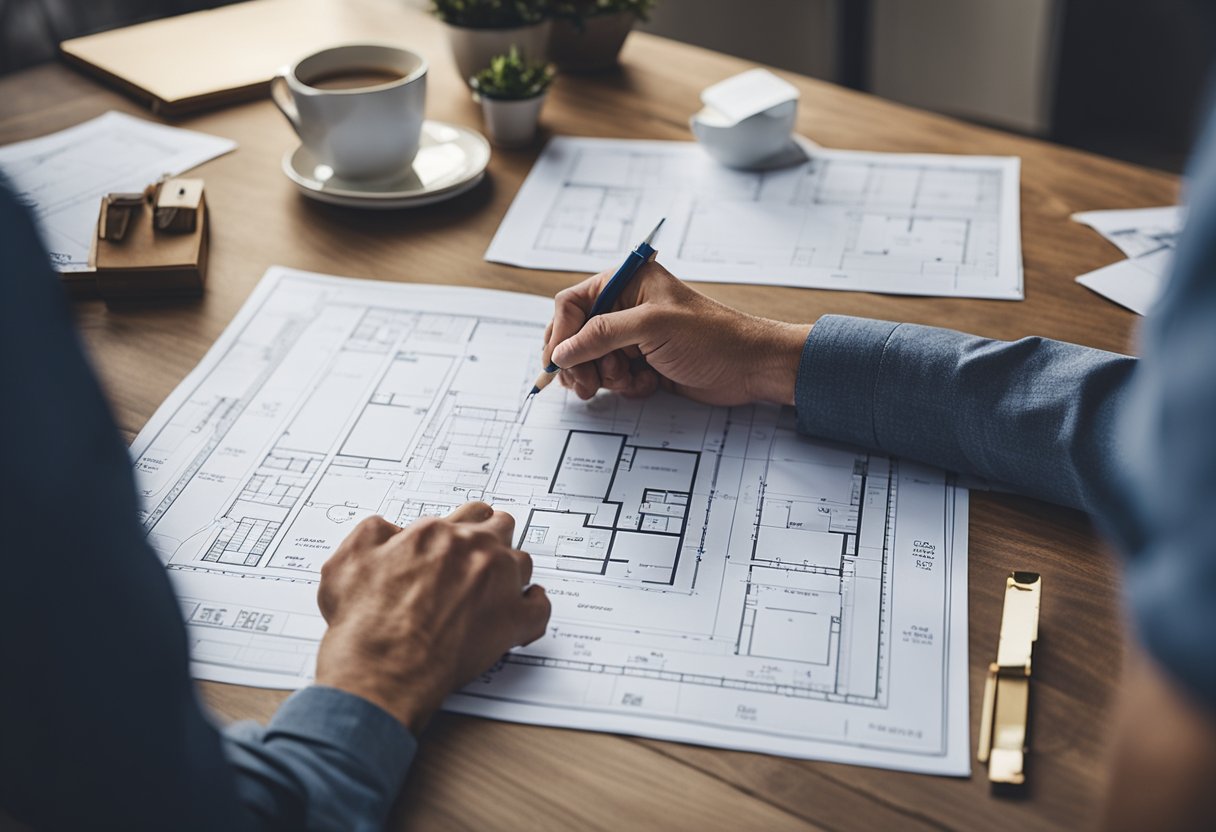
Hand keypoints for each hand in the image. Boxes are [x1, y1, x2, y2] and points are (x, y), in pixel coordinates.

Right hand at [314, 502, 549, 732]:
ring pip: (523, 562)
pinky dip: (536, 608)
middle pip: (501, 527)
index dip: (464, 526)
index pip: (467, 513)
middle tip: (481, 556)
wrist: (382, 668)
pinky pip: (540, 608)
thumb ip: (374, 533)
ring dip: (512, 572)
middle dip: (492, 538)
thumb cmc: (365, 623)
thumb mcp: (347, 559)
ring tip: (497, 587)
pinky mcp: (512, 621)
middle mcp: (473, 551)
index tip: (461, 538)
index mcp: (436, 534)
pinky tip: (527, 609)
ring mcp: (499, 584)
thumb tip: (389, 530)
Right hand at [543, 260, 810, 405]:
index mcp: (626, 283)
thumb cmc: (710, 336)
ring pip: (591, 361)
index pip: (573, 304)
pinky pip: (612, 378)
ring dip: (604, 377)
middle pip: (576, 336)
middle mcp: (625, 307)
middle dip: (580, 362)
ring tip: (628, 380)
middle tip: (587, 385)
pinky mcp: (642, 363)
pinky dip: (625, 386)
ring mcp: (632, 338)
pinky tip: (648, 383)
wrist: (748, 367)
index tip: (558, 362)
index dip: (561, 334)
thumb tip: (562, 350)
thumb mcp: (652, 327)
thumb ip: (602, 334)